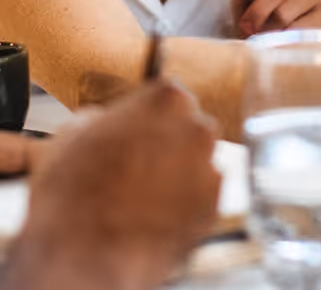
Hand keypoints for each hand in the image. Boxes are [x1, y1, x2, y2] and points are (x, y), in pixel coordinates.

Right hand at [5, 81, 220, 289]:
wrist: (83, 257)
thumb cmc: (72, 193)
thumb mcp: (73, 133)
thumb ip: (102, 117)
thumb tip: (102, 119)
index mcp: (167, 99)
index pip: (167, 97)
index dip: (148, 118)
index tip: (135, 134)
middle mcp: (198, 127)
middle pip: (188, 128)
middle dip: (169, 144)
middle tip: (138, 168)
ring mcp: (210, 167)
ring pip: (196, 163)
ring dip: (178, 174)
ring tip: (141, 199)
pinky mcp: (213, 207)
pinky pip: (201, 199)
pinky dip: (184, 206)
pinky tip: (154, 218)